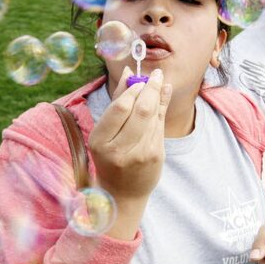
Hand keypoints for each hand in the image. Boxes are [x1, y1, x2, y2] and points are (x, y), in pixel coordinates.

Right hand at [88, 67, 171, 204]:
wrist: (122, 192)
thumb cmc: (110, 157)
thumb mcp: (104, 133)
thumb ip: (117, 101)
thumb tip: (128, 71)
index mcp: (100, 141)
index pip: (120, 108)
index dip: (132, 90)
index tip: (138, 79)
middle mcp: (119, 149)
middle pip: (141, 110)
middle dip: (151, 88)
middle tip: (156, 75)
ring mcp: (140, 154)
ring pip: (153, 116)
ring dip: (158, 95)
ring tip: (160, 82)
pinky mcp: (155, 156)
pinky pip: (160, 125)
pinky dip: (163, 108)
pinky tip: (164, 94)